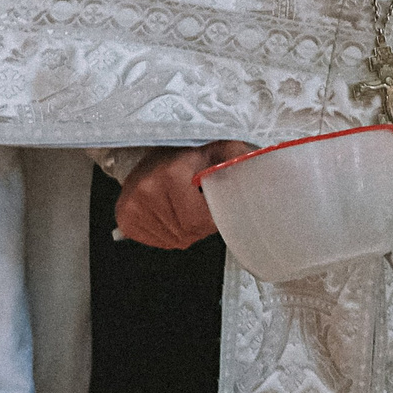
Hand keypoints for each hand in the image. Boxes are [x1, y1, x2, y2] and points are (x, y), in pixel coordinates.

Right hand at [116, 143, 253, 248]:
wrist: (155, 151)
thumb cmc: (192, 154)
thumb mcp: (222, 150)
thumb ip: (243, 160)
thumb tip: (268, 172)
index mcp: (172, 173)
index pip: (197, 222)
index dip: (212, 220)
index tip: (215, 207)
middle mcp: (147, 188)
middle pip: (185, 234)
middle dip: (198, 226)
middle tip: (198, 205)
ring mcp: (131, 204)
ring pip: (171, 241)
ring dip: (183, 231)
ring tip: (182, 206)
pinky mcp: (124, 216)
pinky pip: (154, 242)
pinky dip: (166, 234)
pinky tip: (168, 213)